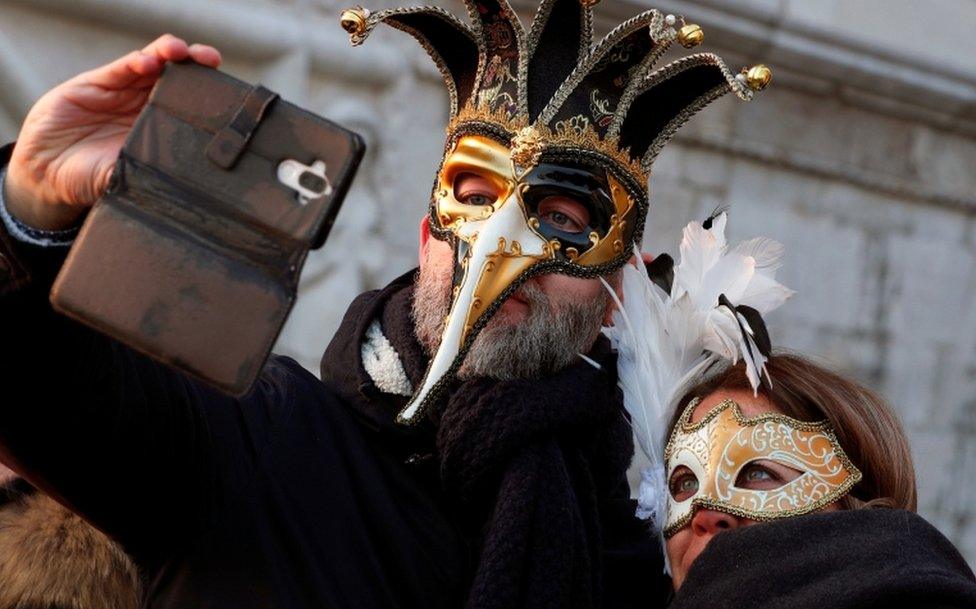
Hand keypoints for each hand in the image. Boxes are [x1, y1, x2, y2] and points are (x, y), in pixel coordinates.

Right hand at [3, 35, 220, 229]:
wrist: (48, 171)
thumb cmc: (93, 177)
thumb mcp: (128, 178)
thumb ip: (150, 175)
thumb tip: (183, 186)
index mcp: (163, 128)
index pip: (192, 106)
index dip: (210, 95)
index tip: (228, 93)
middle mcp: (148, 105)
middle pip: (179, 77)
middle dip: (197, 65)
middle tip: (209, 60)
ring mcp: (125, 91)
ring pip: (154, 64)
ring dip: (169, 54)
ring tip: (180, 52)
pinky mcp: (98, 83)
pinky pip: (121, 68)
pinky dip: (136, 62)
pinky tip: (148, 60)